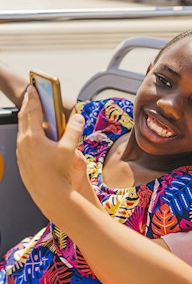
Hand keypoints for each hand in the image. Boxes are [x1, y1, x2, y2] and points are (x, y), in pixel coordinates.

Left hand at [16, 85, 85, 218]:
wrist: (50, 195)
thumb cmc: (59, 173)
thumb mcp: (70, 149)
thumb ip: (74, 130)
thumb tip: (78, 117)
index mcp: (33, 137)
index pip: (32, 111)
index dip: (33, 98)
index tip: (32, 87)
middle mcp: (23, 143)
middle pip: (24, 118)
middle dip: (28, 105)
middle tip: (30, 94)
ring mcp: (21, 153)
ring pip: (22, 131)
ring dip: (27, 119)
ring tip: (32, 112)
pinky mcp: (22, 162)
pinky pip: (23, 142)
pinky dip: (28, 133)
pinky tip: (35, 135)